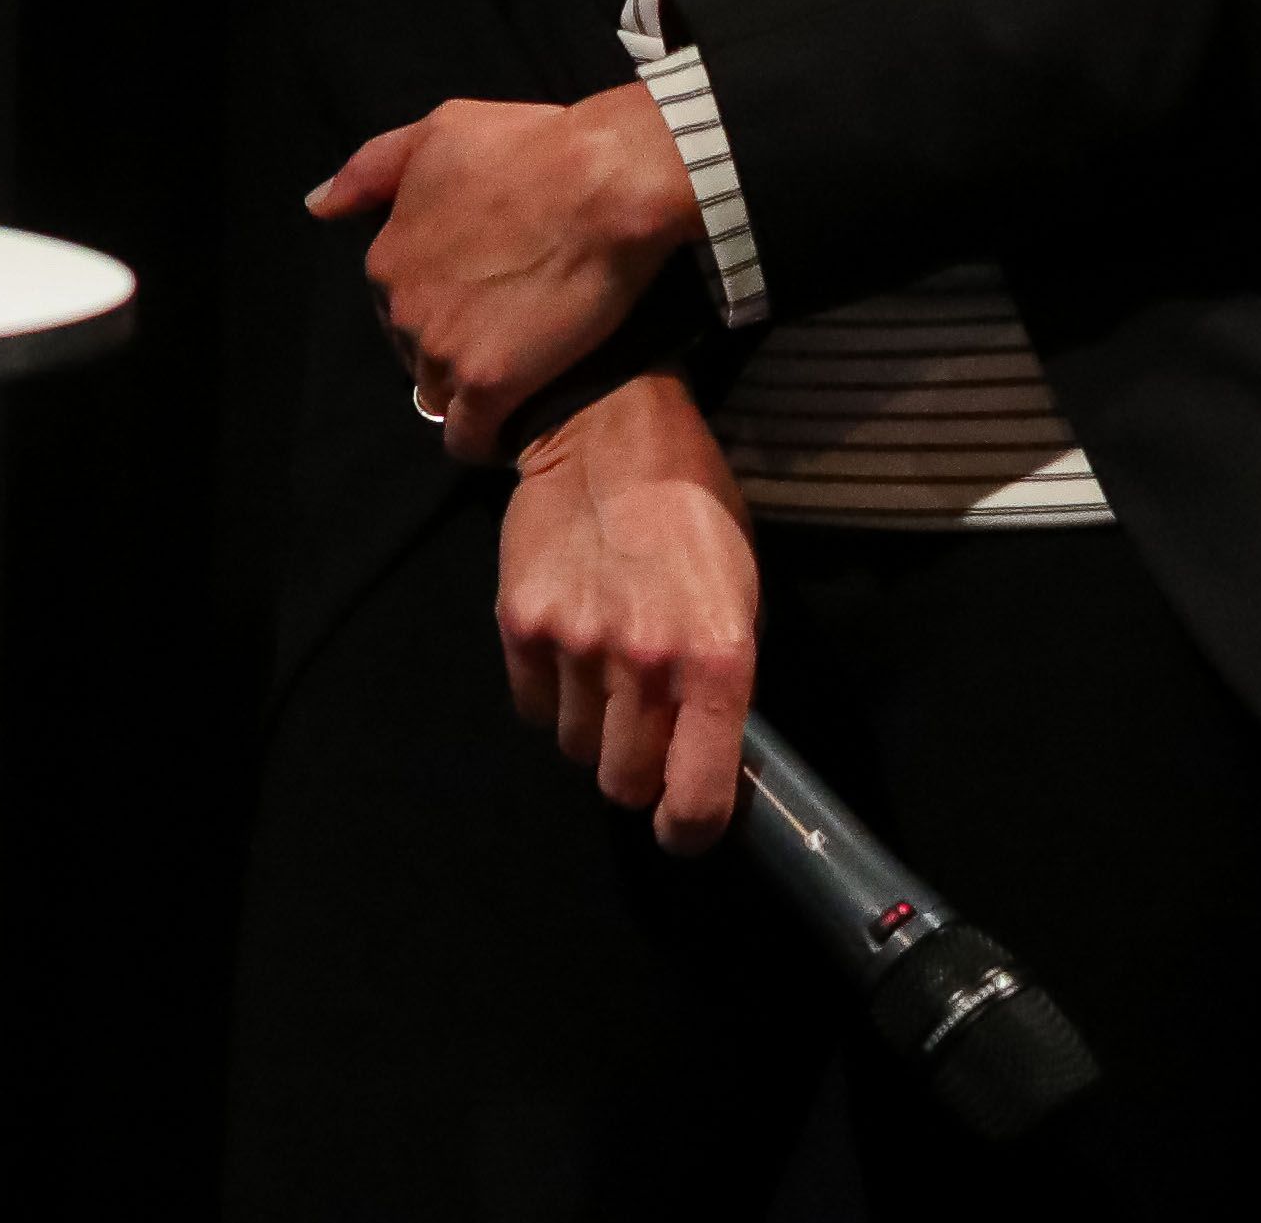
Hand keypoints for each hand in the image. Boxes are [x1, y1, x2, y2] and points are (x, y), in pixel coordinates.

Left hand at [308, 81, 697, 462]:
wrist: (606, 183)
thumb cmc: (531, 148)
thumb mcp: (437, 133)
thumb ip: (371, 171)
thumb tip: (318, 205)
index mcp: (386, 256)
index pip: (394, 306)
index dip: (435, 308)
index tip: (476, 305)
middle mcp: (403, 308)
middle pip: (415, 353)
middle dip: (449, 351)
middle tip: (505, 339)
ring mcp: (442, 349)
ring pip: (440, 395)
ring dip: (468, 394)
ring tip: (515, 383)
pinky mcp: (490, 384)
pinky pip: (469, 438)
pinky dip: (483, 442)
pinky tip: (505, 435)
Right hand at [496, 374, 759, 847]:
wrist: (608, 431)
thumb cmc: (693, 514)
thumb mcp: (741, 596)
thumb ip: (724, 680)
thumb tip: (709, 754)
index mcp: (718, 660)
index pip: (696, 797)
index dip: (689, 830)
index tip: (683, 828)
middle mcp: (645, 662)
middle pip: (623, 782)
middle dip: (635, 771)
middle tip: (643, 732)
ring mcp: (575, 643)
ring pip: (574, 746)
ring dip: (591, 725)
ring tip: (604, 668)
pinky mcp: (519, 621)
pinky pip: (532, 706)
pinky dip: (550, 693)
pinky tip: (569, 645)